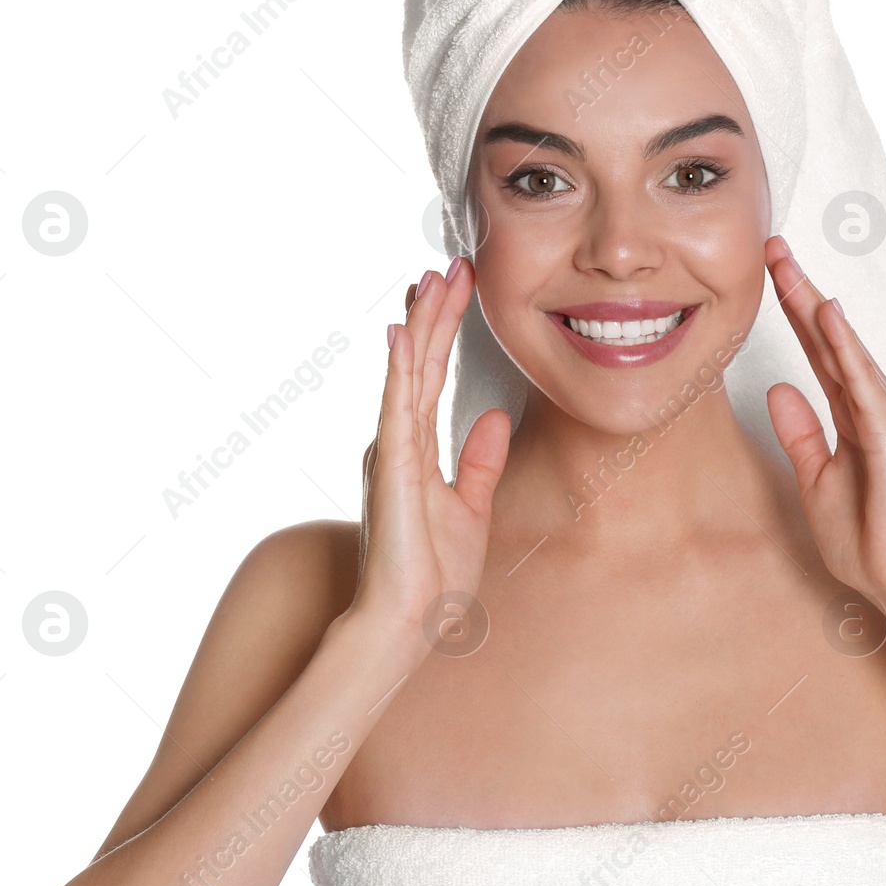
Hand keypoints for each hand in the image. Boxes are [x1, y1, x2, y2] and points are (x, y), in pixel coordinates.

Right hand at [350, 257, 510, 643]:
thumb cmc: (433, 575)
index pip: (430, 375)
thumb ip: (479, 461)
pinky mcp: (391, 468)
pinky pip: (397, 407)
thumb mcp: (472, 508)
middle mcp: (397, 443)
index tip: (456, 289)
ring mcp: (391, 452)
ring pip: (408, 372)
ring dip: (422, 324)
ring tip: (435, 278)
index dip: (443, 331)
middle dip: (435, 312)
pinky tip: (403, 333)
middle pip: (418, 362)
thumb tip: (494, 416)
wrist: (409, 621)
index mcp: (414, 451)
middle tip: (452, 264)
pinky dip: (399, 368)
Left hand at [763, 235, 885, 616]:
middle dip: (799, 292)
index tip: (766, 273)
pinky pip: (862, 383)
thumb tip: (777, 388)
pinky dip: (844, 348)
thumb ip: (800, 432)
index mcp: (852, 416)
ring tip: (788, 266)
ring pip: (844, 351)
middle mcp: (871, 406)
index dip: (792, 312)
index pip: (817, 352)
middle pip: (828, 340)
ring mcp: (885, 417)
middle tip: (771, 247)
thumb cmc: (865, 537)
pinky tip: (826, 316)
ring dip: (816, 307)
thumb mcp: (815, 478)